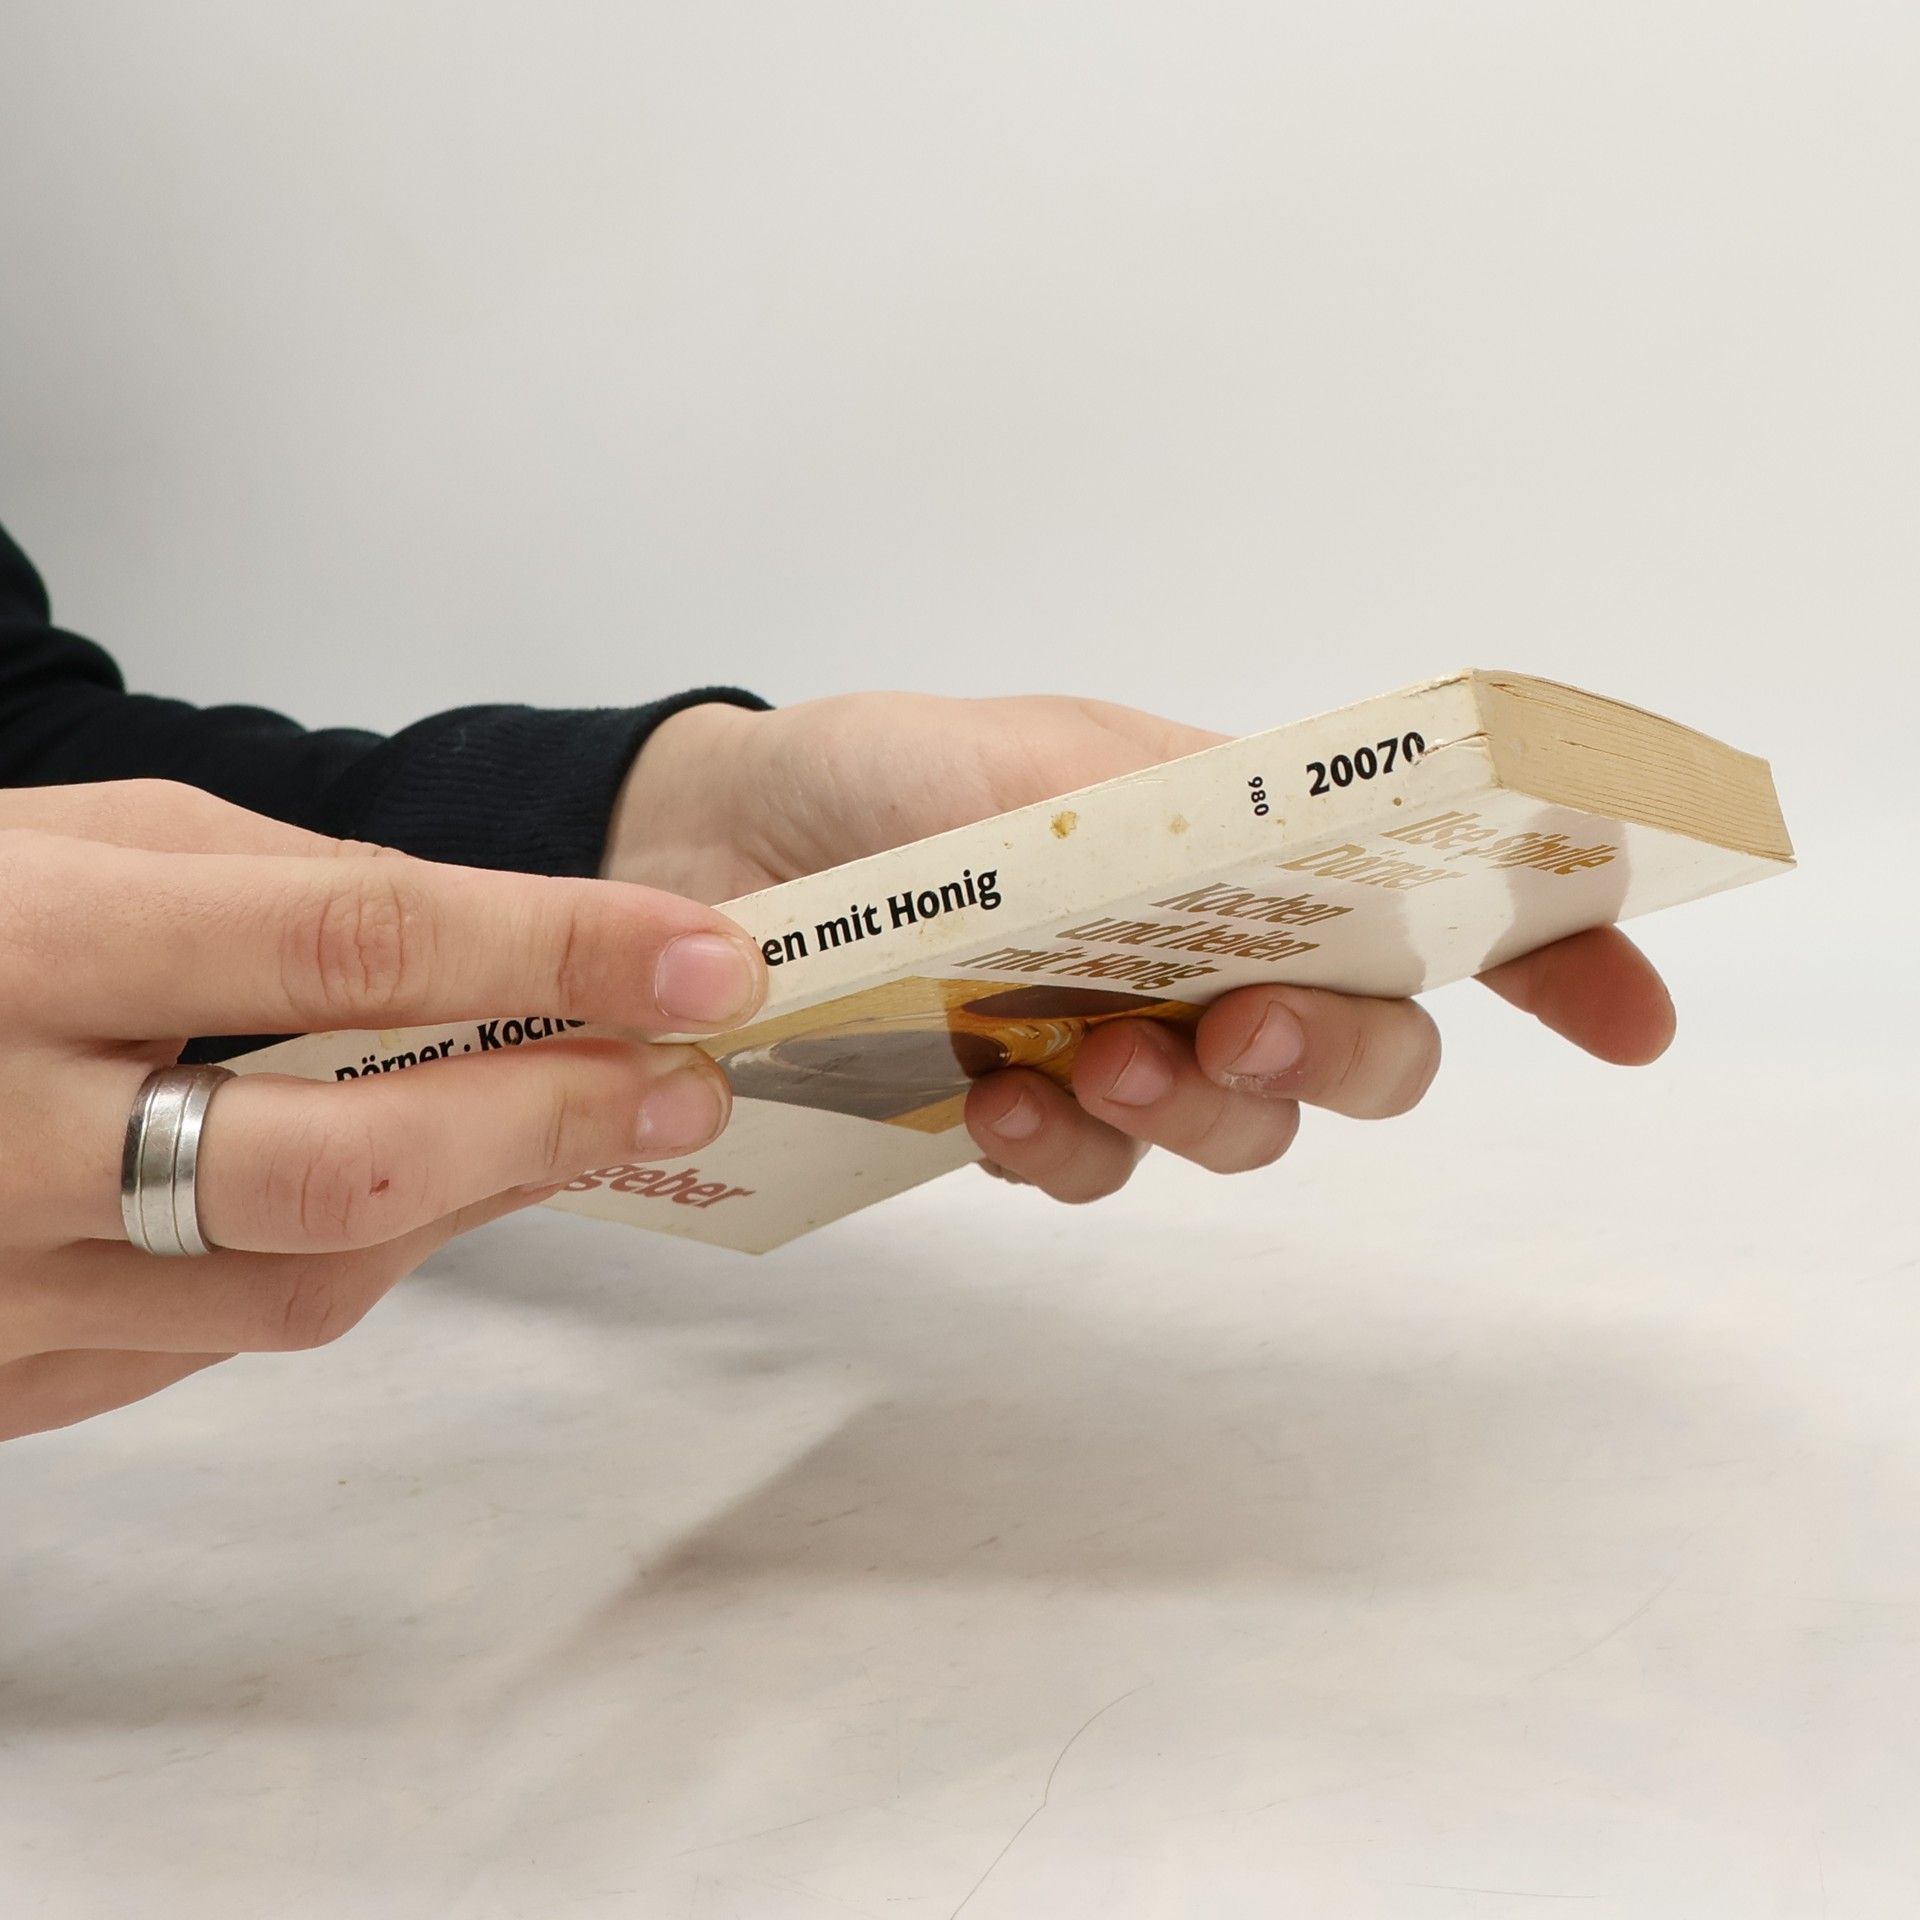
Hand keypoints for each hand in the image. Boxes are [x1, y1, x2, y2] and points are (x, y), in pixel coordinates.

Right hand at [0, 780, 765, 1439]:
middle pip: (341, 1157)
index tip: (705, 960)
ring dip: (476, 1201)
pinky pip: (219, 1334)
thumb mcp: (73, 839)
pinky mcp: (1, 1376)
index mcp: (28, 943)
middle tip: (683, 1074)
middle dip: (546, 1119)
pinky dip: (347, 1258)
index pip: (351, 941)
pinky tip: (419, 1192)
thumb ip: (275, 883)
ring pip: (300, 1280)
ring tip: (586, 1121)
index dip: (555, 953)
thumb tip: (489, 939)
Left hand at [608, 696, 1673, 1203]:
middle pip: (1359, 1049)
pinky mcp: (1026, 1112)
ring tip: (1101, 1066)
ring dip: (1202, 1113)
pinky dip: (1071, 1154)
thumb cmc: (883, 777)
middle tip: (1256, 1029)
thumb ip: (1166, 808)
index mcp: (1234, 844)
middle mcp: (1199, 952)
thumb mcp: (1028, 762)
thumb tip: (1300, 843)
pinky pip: (1100, 1173)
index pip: (1424, 904)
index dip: (1548, 959)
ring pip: (1240, 1131)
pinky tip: (1003, 1111)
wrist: (718, 850)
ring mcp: (1120, 1040)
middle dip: (1340, 1058)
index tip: (1631, 1020)